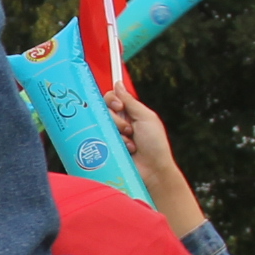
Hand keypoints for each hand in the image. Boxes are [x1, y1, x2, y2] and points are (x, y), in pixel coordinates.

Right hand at [106, 88, 199, 233]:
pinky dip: (113, 143)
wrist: (153, 170)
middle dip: (116, 119)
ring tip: (130, 143)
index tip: (119, 106)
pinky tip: (125, 150)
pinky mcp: (106, 149)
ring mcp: (112, 136)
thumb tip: (118, 83)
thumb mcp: (146, 117)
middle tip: (129, 129)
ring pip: (101, 125)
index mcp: (130, 113)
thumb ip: (131, 101)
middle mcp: (119, 123)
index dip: (112, 100)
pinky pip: (99, 140)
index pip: (112, 98)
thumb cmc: (155, 144)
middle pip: (104, 110)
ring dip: (118, 133)